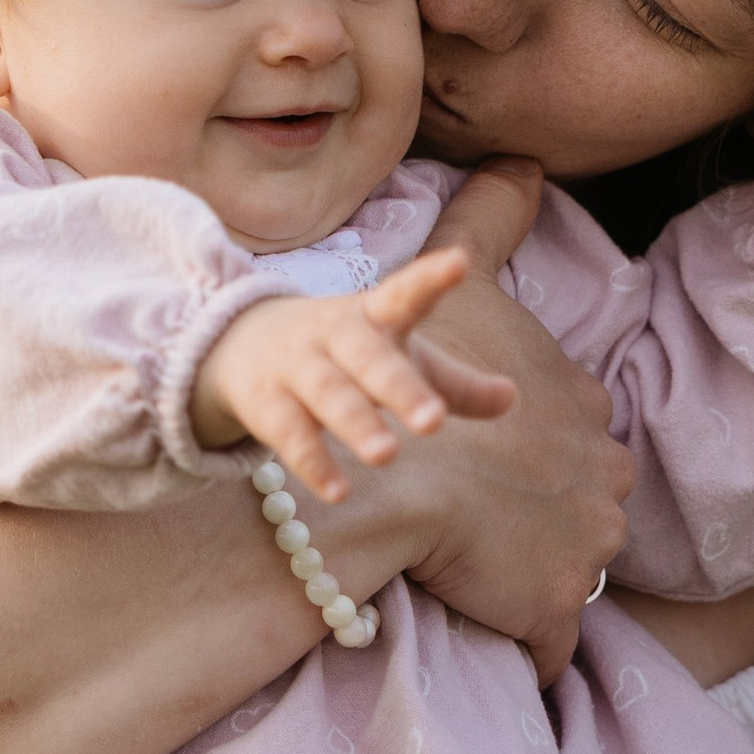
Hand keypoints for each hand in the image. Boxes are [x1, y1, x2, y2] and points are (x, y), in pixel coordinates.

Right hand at [192, 249, 516, 506]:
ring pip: (329, 396)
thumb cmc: (346, 354)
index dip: (431, 278)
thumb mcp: (400, 358)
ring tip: (387, 456)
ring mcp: (297, 367)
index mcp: (375, 315)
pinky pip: (290, 434)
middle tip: (434, 421)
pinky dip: (313, 463)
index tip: (459, 263)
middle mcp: (335, 335)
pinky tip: (339, 491)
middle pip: (369, 357)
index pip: (405, 293)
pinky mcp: (265, 403)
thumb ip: (455, 384)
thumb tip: (512, 397)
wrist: (241, 342)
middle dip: (400, 387)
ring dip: (356, 424)